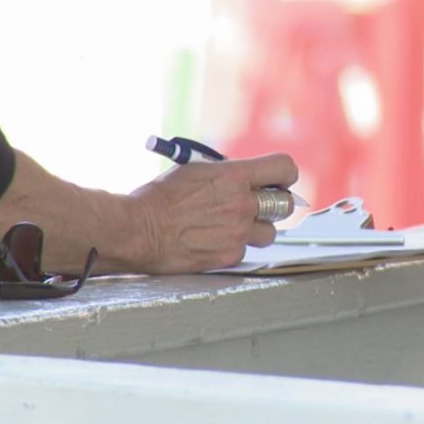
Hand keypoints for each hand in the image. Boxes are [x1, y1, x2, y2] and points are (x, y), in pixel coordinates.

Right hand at [128, 153, 297, 272]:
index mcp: (234, 176)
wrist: (139, 230)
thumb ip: (225, 174)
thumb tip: (242, 178)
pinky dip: (234, 246)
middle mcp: (242, 204)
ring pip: (269, 233)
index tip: (279, 180)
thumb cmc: (159, 198)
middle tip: (259, 206)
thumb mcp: (194, 170)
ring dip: (257, 229)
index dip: (284, 175)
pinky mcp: (229, 255)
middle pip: (285, 204)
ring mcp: (238, 232)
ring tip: (233, 226)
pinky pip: (245, 251)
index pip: (283, 168)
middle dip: (274, 204)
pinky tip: (214, 241)